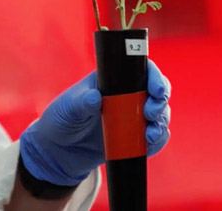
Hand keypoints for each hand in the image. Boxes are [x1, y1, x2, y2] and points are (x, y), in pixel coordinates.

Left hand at [18, 59, 172, 186]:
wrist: (60, 151)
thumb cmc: (62, 120)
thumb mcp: (67, 109)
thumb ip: (80, 103)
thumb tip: (95, 97)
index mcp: (114, 80)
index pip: (142, 70)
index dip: (154, 76)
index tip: (157, 90)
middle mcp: (128, 96)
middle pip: (158, 91)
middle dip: (161, 101)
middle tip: (151, 113)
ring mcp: (133, 117)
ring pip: (160, 114)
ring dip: (161, 122)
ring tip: (149, 135)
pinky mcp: (135, 139)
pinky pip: (155, 138)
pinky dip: (158, 140)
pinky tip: (150, 144)